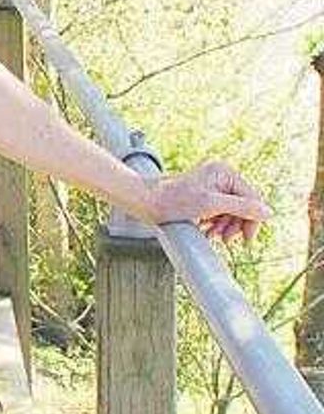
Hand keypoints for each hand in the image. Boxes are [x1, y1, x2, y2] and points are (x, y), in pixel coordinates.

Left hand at [144, 161, 270, 244]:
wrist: (145, 201)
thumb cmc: (173, 200)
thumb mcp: (210, 205)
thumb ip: (241, 207)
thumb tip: (268, 212)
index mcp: (225, 172)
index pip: (252, 199)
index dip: (252, 221)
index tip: (246, 240)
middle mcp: (221, 176)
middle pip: (243, 206)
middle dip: (235, 225)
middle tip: (224, 240)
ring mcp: (212, 186)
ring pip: (232, 212)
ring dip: (225, 227)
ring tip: (213, 236)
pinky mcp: (204, 196)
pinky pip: (219, 212)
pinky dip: (216, 224)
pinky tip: (207, 232)